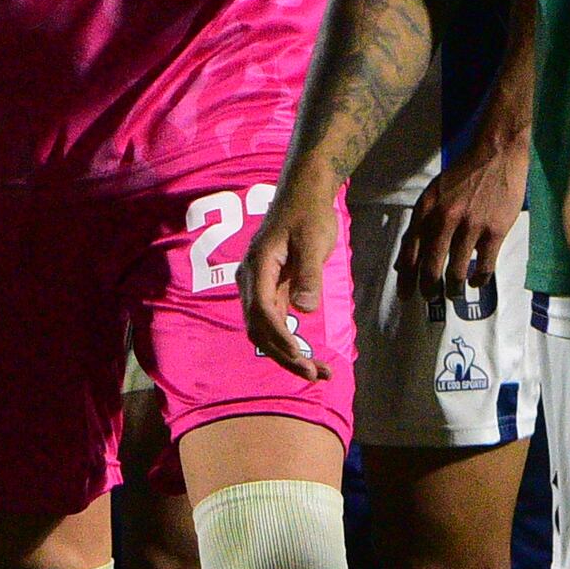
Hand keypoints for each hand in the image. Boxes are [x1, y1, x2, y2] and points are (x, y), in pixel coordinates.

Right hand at [239, 174, 349, 380]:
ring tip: (317, 373)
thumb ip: (308, 274)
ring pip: (266, 331)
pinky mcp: (271, 291)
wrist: (303, 194)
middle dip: (285, 355)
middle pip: (260, 328)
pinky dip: (290, 343)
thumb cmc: (309, 214)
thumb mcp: (313, 241)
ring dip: (287, 355)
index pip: (262, 311)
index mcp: (258, 267)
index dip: (280, 338)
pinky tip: (310, 357)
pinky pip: (275, 324)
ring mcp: (260, 288)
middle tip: (314, 374)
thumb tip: (305, 309)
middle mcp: (252, 281)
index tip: (301, 356)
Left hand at [405, 137, 522, 298]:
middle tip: (430, 298)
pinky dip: (478, 280)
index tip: (405, 296)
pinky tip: (475, 283)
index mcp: (426, 210)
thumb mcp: (433, 194)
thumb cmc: (462, 174)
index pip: (410, 252)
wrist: (496, 154)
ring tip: (454, 295)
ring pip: (456, 272)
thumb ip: (420, 225)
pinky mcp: (495, 231)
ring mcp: (471, 226)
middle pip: (430, 267)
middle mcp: (445, 220)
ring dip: (453, 289)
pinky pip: (484, 266)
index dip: (406, 279)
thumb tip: (405, 259)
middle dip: (428, 289)